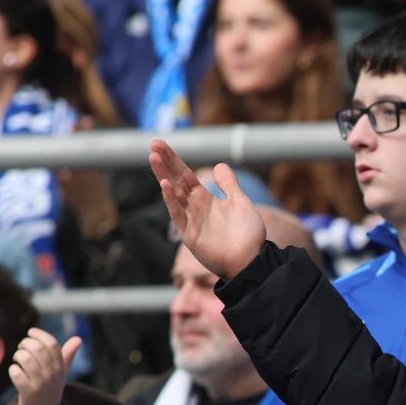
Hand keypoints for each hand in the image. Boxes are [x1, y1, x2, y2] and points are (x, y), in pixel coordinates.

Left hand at [9, 328, 80, 404]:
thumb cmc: (51, 389)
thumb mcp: (62, 372)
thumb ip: (68, 355)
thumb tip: (78, 339)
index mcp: (60, 367)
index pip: (52, 344)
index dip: (39, 334)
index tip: (31, 332)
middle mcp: (52, 374)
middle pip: (37, 348)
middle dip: (26, 343)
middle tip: (22, 347)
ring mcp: (40, 383)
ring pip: (24, 358)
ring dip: (18, 355)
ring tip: (18, 359)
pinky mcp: (28, 392)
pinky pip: (15, 372)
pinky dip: (13, 369)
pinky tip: (16, 372)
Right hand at [152, 141, 268, 278]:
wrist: (252, 261)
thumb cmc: (247, 235)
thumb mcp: (240, 202)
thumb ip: (229, 185)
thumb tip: (220, 165)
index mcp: (205, 199)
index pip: (185, 175)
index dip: (174, 160)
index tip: (160, 144)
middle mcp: (194, 207)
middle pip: (176, 180)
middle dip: (165, 163)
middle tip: (153, 144)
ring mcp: (190, 220)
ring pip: (173, 194)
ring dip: (163, 176)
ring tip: (154, 158)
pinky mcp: (189, 235)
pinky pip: (178, 214)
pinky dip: (171, 200)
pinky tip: (165, 185)